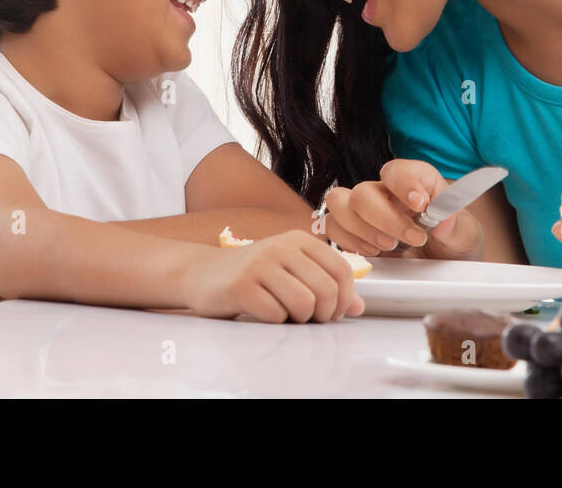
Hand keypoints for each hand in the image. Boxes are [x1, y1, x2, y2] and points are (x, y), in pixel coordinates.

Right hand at [179, 229, 365, 322]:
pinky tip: (264, 313)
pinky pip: (276, 314)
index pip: (342, 270)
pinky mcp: (241, 285)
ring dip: (300, 320)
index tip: (334, 312)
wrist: (201, 274)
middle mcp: (281, 246)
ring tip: (288, 316)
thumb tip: (359, 307)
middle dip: (324, 314)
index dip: (345, 298)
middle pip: (326, 290)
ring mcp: (260, 264)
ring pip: (304, 303)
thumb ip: (325, 285)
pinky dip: (275, 321)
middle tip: (311, 320)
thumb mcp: (291, 272)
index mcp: (299, 239)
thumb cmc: (252, 275)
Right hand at [322, 159, 482, 260]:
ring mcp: (365, 211)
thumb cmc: (453, 242)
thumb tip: (442, 220)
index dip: (404, 184)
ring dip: (361, 229)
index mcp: (414, 182)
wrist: (444, 264)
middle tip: (411, 239)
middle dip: (384, 219)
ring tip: (389, 246)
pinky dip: (349, 242)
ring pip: (339, 203)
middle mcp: (385, 192)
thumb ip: (455, 226)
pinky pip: (332, 227)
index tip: (421, 206)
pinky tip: (374, 252)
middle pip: (363, 191)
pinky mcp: (352, 232)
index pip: (396, 170)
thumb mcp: (465, 235)